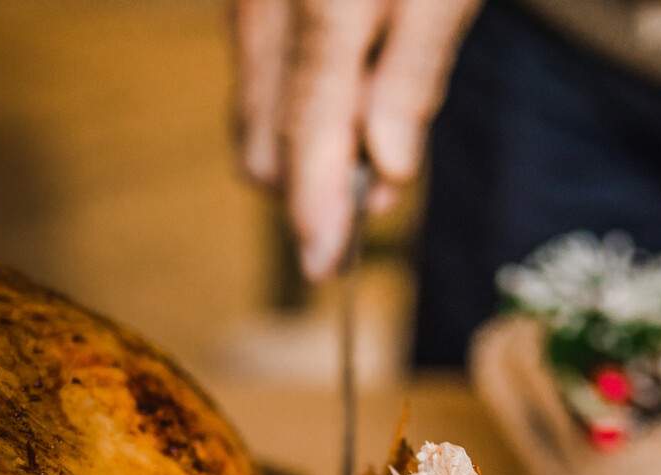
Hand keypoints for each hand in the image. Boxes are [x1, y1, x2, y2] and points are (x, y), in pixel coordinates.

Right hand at [231, 0, 480, 278]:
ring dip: (304, 153)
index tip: (322, 264)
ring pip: (251, 119)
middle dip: (317, 186)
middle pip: (264, 142)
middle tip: (385, 181)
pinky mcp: (248, 2)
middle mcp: (265, 9)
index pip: (307, 131)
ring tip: (377, 131)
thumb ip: (413, 75)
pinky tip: (349, 92)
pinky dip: (293, 111)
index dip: (315, 205)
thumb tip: (388, 170)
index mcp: (323, 9)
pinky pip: (255, 81)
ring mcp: (247, 3)